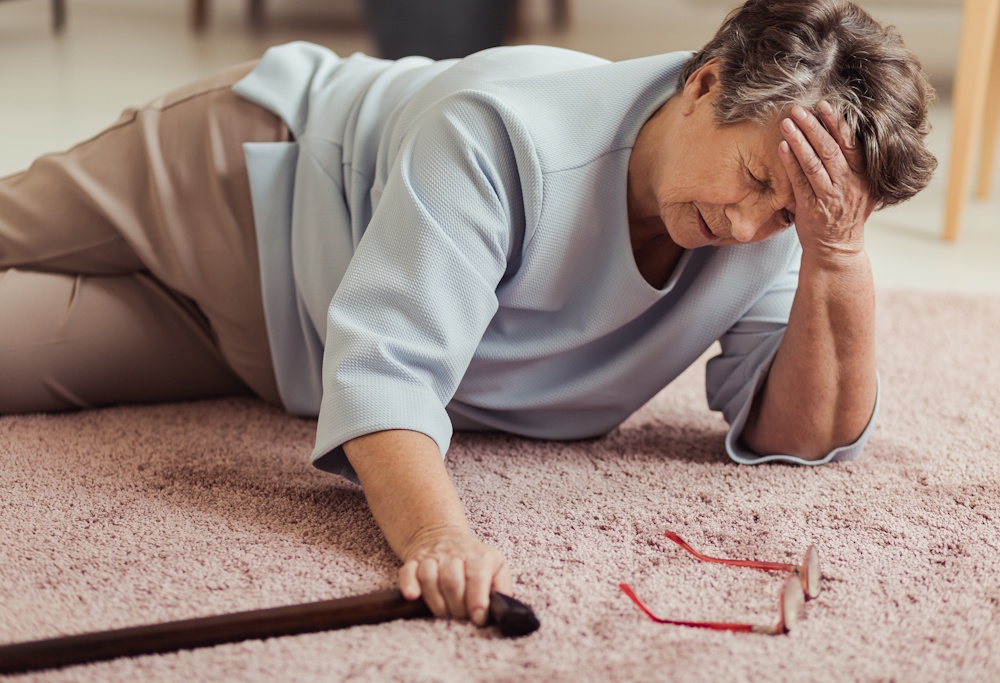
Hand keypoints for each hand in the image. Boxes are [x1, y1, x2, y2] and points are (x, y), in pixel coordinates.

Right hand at [398, 525, 511, 626]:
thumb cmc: (475, 561)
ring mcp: (432, 556)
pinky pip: (408, 572)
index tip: (478, 619)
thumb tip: (503, 609)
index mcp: (479, 555)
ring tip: (444, 614)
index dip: (477, 600)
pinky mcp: (414, 561)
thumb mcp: (497, 567)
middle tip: (461, 619)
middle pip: (452, 581)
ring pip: (430, 577)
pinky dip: (409, 585)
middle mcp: (455, 553)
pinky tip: (413, 596)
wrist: (445, 536)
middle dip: (457, 607)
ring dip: (436, 602)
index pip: (477, 576)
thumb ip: (502, 587)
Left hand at [778, 101, 875, 259]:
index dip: (838, 123)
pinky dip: (790, 162)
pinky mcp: (811, 208)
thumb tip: (848, 130)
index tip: (825, 105)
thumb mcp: (862, 187)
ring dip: (800, 140)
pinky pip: (799, 181)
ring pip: (815, 164)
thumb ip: (857, 163)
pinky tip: (782, 146)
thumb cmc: (846, 213)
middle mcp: (849, 184)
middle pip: (831, 149)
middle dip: (814, 126)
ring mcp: (830, 196)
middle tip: (800, 108)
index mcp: (864, 176)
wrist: (836, 248)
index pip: (852, 144)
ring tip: (787, 122)